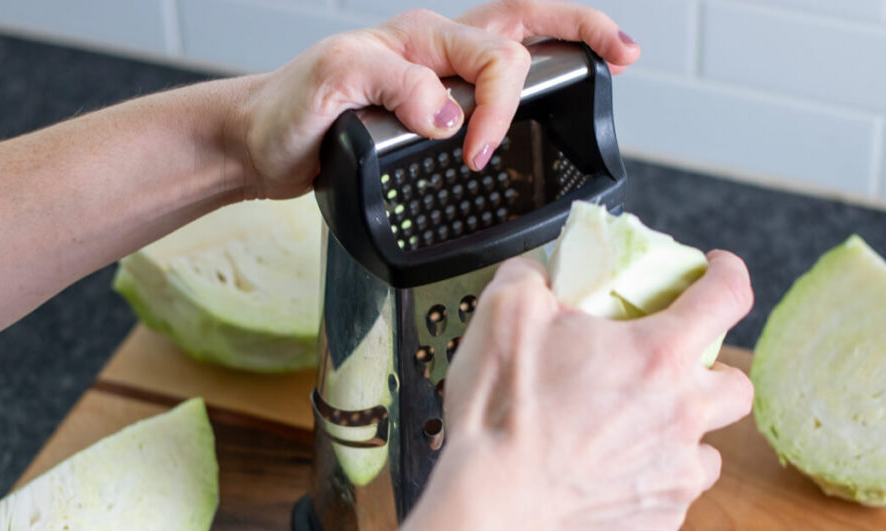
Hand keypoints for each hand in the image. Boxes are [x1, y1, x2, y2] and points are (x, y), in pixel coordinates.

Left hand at [239, 0, 639, 198]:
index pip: (491, 58)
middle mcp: (433, 51)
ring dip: (569, 40)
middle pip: (523, 23)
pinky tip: (545, 99)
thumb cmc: (286, 112)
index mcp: (418, 39)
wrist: (260, 143)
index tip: (476, 152)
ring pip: (516, 44)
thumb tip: (448, 113)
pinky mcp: (430, 109)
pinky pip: (493, 84)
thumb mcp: (328, 85)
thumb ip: (390, 84)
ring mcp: (435, 77)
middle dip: (580, 30)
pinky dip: (530, 85)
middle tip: (624, 53)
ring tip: (611, 52)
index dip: (498, 107)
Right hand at [439, 251, 753, 530]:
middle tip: (671, 370)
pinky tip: (611, 474)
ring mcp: (675, 473)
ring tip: (638, 430)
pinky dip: (651, 480)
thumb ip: (530, 276)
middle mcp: (682, 414)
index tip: (716, 272)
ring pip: (710, 449)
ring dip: (685, 434)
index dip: (726, 273)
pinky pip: (672, 494)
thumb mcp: (505, 313)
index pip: (727, 296)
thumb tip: (536, 272)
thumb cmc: (502, 414)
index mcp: (657, 355)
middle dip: (714, 371)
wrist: (491, 507)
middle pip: (738, 385)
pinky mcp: (658, 519)